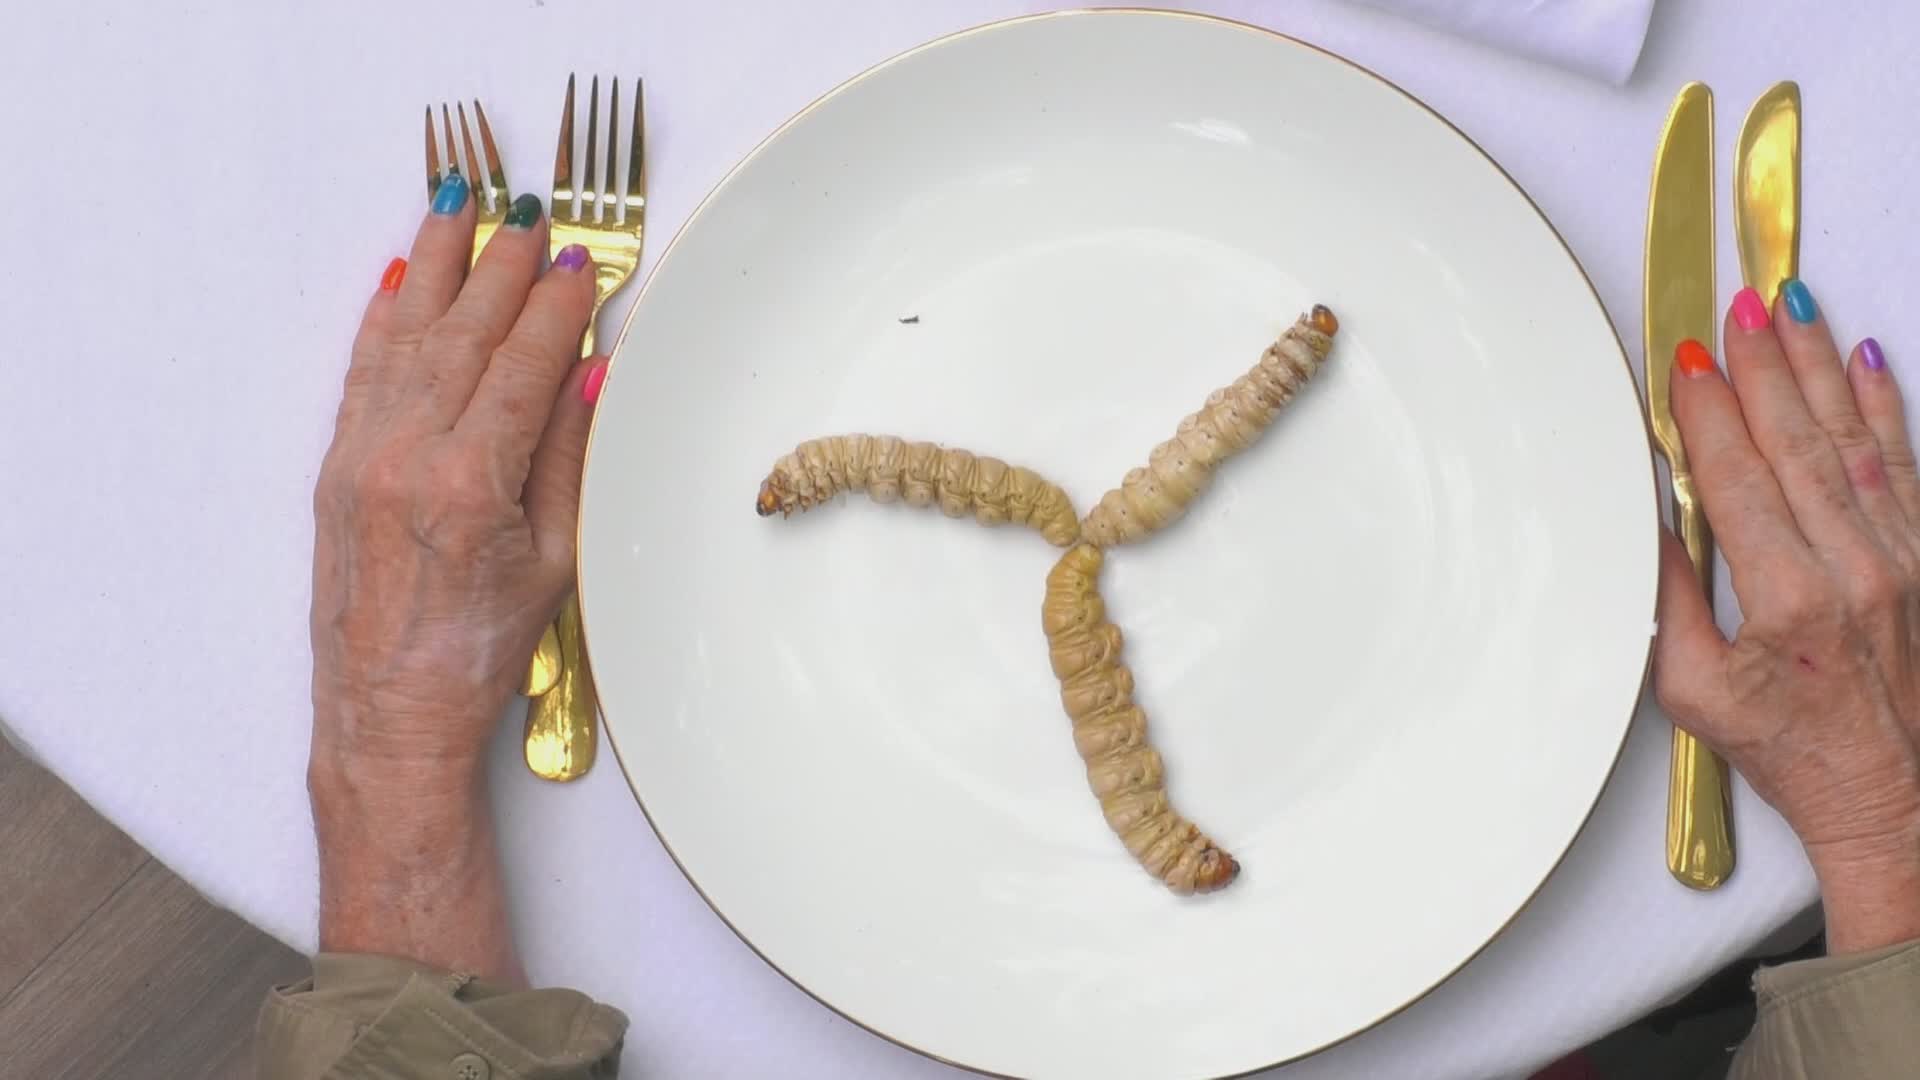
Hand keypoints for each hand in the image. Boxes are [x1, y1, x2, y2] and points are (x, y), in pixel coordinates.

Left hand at [306, 176, 605, 979]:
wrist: (388, 711)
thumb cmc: (477, 653)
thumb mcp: (554, 562)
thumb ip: (567, 460)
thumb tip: (588, 378)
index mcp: (469, 482)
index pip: (522, 366)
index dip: (556, 309)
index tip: (582, 265)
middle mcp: (405, 457)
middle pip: (463, 335)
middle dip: (501, 268)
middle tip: (531, 218)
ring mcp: (360, 458)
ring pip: (405, 337)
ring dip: (436, 267)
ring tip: (457, 210)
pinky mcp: (335, 468)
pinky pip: (362, 370)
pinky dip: (384, 318)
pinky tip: (400, 281)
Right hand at [1654, 280, 1919, 952]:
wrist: (1900, 799)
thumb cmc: (1796, 753)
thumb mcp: (1695, 692)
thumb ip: (1666, 600)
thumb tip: (1648, 521)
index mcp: (1789, 600)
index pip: (1738, 480)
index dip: (1709, 416)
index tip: (1688, 365)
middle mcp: (1856, 569)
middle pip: (1799, 441)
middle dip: (1765, 364)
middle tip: (1741, 305)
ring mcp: (1903, 560)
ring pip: (1856, 439)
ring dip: (1820, 366)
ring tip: (1794, 306)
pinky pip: (1905, 464)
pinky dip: (1887, 406)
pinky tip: (1869, 360)